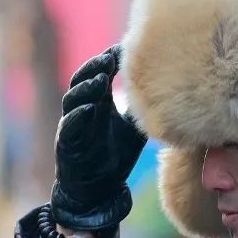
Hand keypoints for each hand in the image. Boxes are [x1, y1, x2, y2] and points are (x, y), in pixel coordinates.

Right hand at [51, 46, 147, 230]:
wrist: (98, 190)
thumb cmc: (116, 155)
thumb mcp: (135, 129)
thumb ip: (143, 109)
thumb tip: (171, 92)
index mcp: (98, 102)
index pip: (99, 73)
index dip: (108, 59)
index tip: (123, 47)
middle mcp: (82, 109)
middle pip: (83, 79)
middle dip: (94, 67)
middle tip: (109, 57)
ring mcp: (71, 125)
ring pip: (73, 99)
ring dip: (86, 87)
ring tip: (101, 78)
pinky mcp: (66, 144)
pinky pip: (69, 127)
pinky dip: (77, 116)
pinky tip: (90, 108)